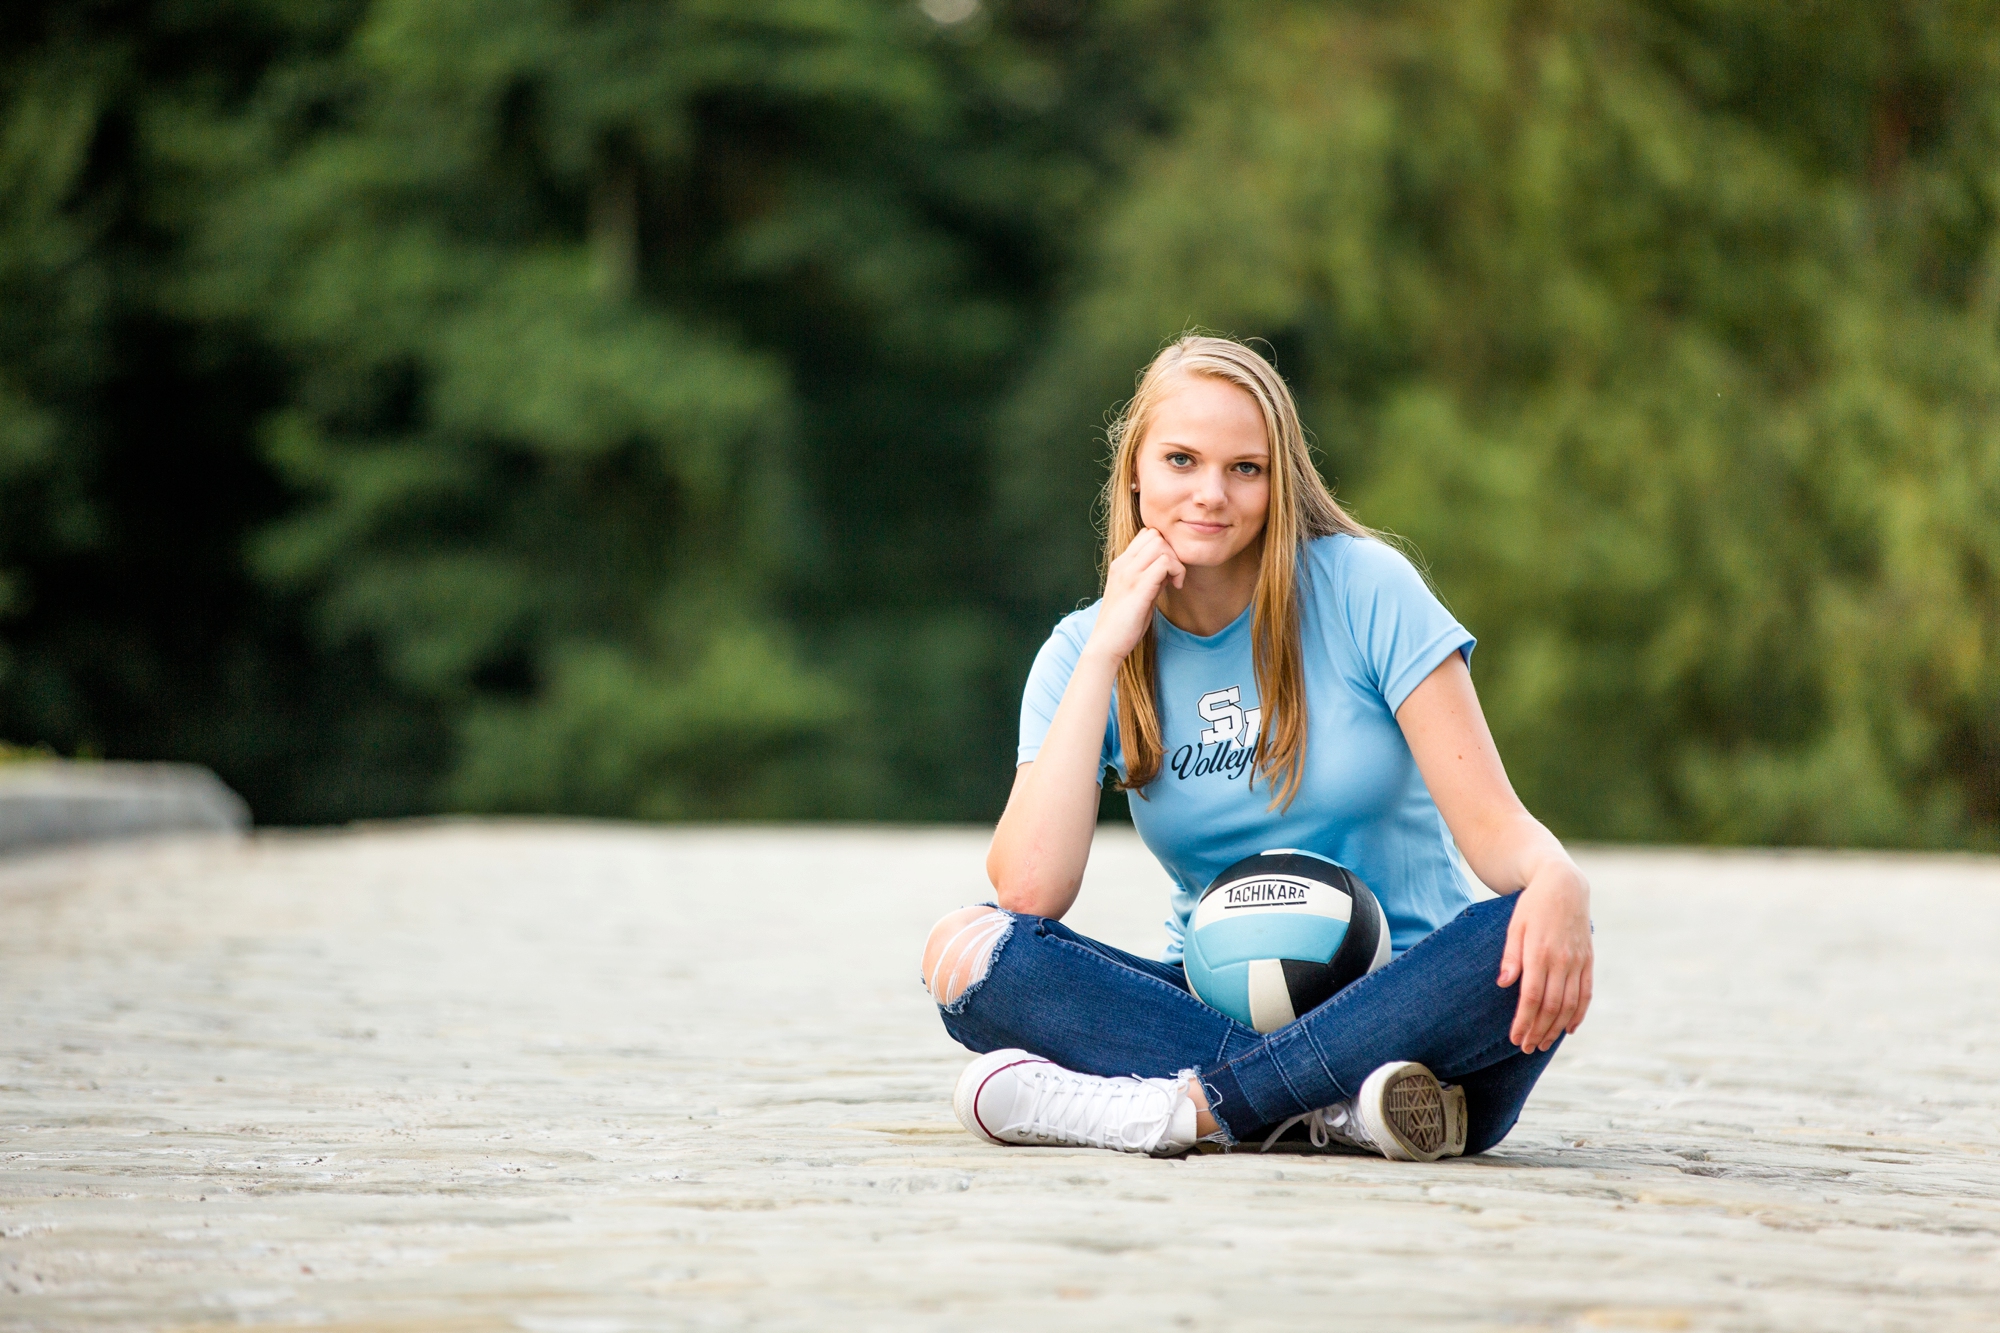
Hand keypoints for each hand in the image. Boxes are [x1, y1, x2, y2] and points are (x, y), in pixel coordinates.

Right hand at [1087, 527, 1183, 662]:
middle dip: (1172, 551)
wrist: (1106, 644)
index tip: (1168, 570)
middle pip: (1155, 535)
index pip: (1146, 535)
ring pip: (1160, 544)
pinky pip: (1164, 563)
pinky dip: (1176, 571)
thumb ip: (1150, 578)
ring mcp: (1129, 574)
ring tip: (1174, 581)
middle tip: (1174, 574)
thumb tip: (1168, 570)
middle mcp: (1123, 564)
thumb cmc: (1123, 624)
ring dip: (1175, 561)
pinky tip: (1175, 587)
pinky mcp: (1138, 587)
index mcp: (1120, 564)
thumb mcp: (1136, 594)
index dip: (1163, 547)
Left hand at [1498, 860, 1592, 1052]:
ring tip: (1542, 1043)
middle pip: (1552, 1006)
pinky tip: (1568, 1029)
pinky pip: (1586, 993)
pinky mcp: (1588, 961)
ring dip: (1556, 1028)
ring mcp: (1578, 961)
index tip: (1514, 1038)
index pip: (1533, 997)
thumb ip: (1510, 956)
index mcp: (1539, 952)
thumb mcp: (1514, 926)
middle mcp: (1562, 960)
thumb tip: (1504, 985)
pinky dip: (1578, 1014)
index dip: (1524, 1021)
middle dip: (1538, 1031)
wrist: (1564, 886)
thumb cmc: (1531, 906)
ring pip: (1570, 1004)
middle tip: (1525, 1047)